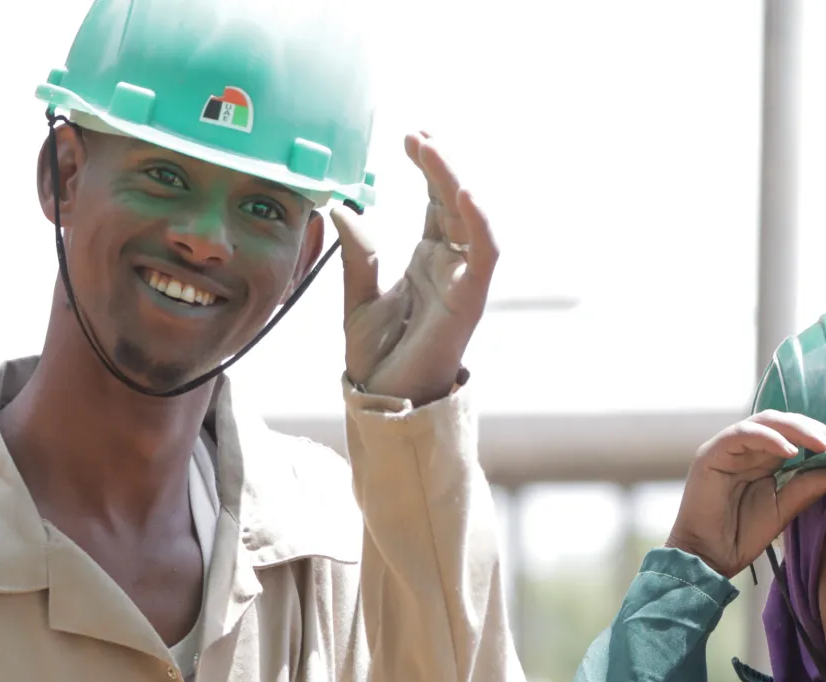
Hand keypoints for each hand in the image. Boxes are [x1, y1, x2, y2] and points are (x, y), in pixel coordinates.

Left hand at [334, 132, 496, 405]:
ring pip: (469, 218)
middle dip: (440, 165)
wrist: (385, 403)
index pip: (435, 203)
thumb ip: (358, 254)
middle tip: (418, 133)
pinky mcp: (468, 300)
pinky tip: (463, 192)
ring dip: (453, 180)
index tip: (409, 138)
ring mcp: (462, 281)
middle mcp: (450, 266)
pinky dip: (479, 223)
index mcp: (428, 262)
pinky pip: (484, 254)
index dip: (427, 169)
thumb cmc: (380, 359)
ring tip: (430, 148)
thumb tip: (342, 208)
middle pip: (454, 202)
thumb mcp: (358, 297)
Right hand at [665, 411, 825, 578]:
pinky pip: (743, 434)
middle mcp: (747, 448)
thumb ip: (810, 487)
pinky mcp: (712, 453)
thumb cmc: (742, 535)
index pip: (797, 435)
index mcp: (764, 458)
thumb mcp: (785, 508)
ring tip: (823, 444)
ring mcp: (728, 447)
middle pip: (785, 423)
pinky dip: (769, 438)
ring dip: (798, 430)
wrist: (708, 557)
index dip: (823, 438)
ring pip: (766, 421)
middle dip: (816, 431)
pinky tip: (791, 450)